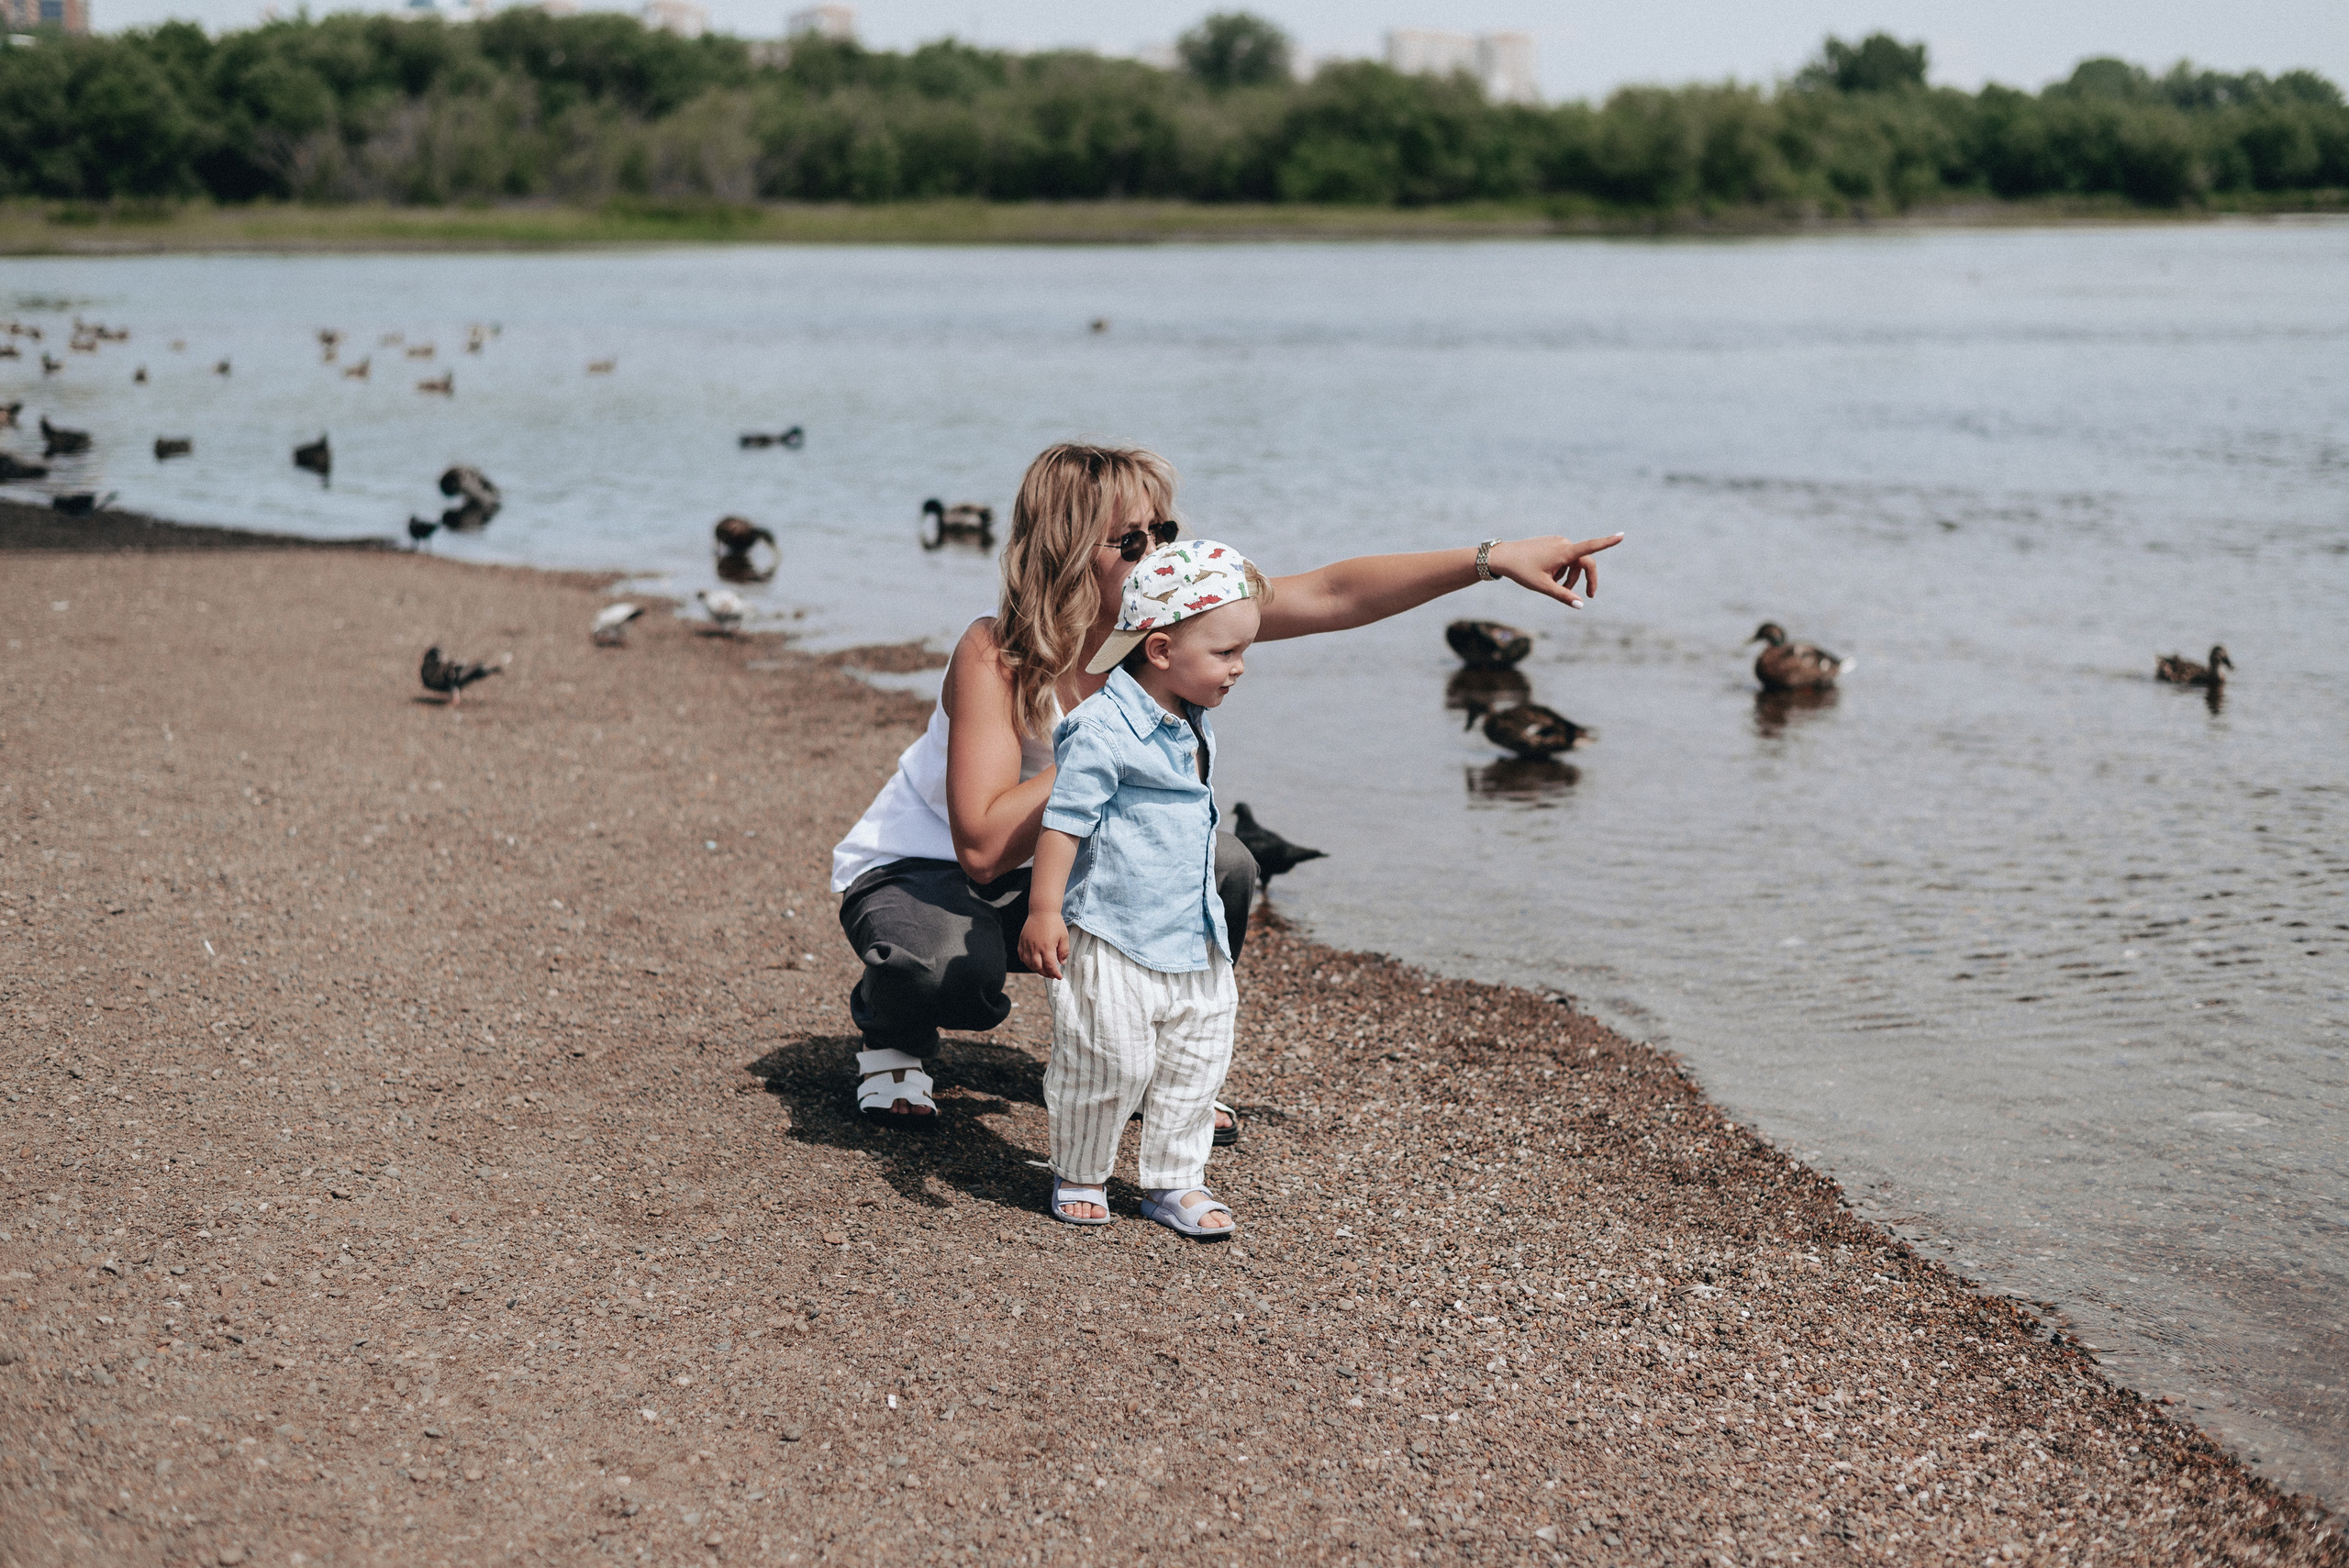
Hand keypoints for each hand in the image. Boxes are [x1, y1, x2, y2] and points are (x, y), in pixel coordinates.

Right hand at [1019, 911, 1070, 979]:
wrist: (1042, 910)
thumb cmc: (1055, 923)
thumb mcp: (1064, 937)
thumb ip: (1063, 951)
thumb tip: (1061, 963)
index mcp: (1047, 947)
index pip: (1050, 966)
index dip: (1055, 974)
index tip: (1059, 977)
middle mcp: (1036, 948)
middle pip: (1038, 968)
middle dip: (1046, 974)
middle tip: (1051, 975)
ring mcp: (1027, 944)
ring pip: (1029, 963)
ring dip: (1036, 969)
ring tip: (1043, 969)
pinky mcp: (1022, 941)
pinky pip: (1022, 956)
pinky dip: (1027, 962)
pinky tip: (1033, 962)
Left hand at [1487, 533, 1623, 608]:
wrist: (1502, 556)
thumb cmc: (1522, 571)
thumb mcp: (1543, 586)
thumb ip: (1563, 595)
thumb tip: (1581, 605)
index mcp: (1564, 552)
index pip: (1591, 547)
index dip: (1608, 542)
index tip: (1622, 535)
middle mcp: (1563, 543)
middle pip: (1584, 562)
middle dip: (1585, 579)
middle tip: (1588, 596)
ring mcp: (1557, 541)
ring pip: (1573, 561)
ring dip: (1570, 576)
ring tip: (1556, 587)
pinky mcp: (1551, 542)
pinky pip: (1564, 557)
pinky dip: (1562, 569)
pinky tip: (1549, 576)